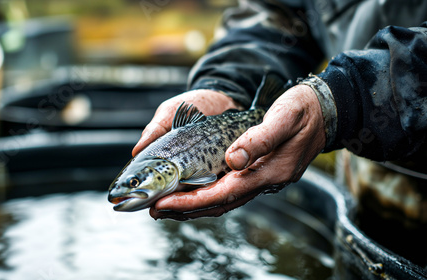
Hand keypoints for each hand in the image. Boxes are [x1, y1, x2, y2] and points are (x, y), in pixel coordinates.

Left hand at [149, 85, 325, 219]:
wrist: (327, 111)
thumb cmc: (304, 110)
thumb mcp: (283, 117)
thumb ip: (259, 139)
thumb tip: (232, 159)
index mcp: (269, 171)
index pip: (223, 194)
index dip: (191, 202)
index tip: (164, 204)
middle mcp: (266, 181)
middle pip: (220, 204)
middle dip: (186, 210)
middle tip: (155, 211)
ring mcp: (264, 179)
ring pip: (224, 201)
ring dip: (195, 207)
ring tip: (168, 207)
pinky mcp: (261, 173)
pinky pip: (230, 192)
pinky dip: (209, 196)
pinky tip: (195, 193)